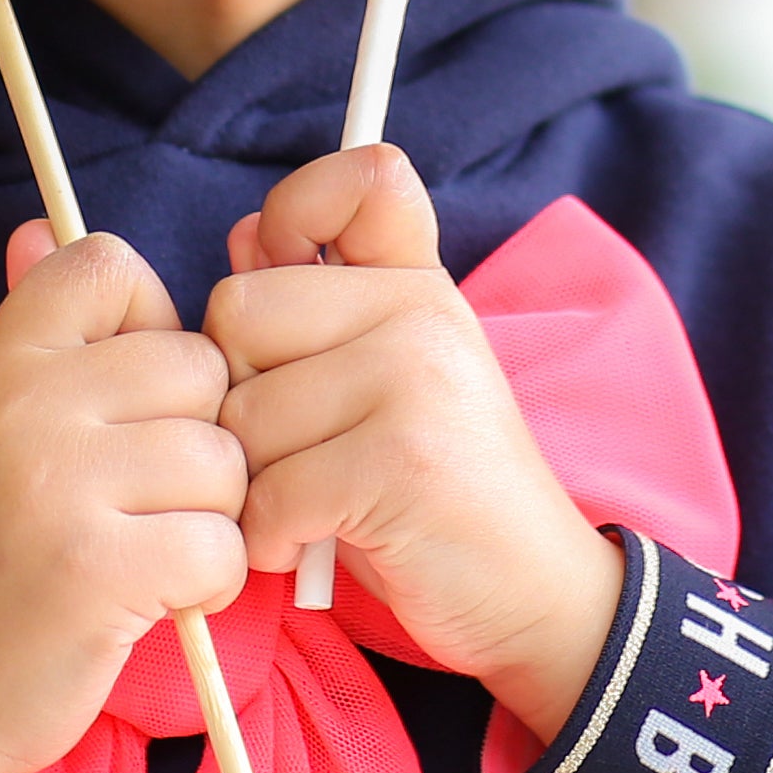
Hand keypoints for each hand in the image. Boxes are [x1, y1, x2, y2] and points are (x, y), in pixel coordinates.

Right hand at [0, 230, 245, 772]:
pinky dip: (208, 583)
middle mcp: (24, 402)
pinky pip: (220, 543)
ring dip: (207, 518)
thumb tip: (40, 223)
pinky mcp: (98, 567)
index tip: (122, 401)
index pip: (110, 266)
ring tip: (145, 549)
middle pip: (198, 366)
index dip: (148, 328)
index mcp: (1, 356)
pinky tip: (158, 598)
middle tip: (139, 499)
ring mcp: (57, 484)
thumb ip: (39, 326)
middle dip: (196, 441)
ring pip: (222, 460)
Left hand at [204, 147, 623, 741]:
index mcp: (420, 283)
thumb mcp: (385, 379)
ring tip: (311, 506)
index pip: (361, 177)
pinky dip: (272, 539)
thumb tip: (248, 235)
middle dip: (238, 394)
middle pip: (238, 313)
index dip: (296, 214)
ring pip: (242, 414)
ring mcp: (415, 382)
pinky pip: (269, 492)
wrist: (535, 596)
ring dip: (252, 483)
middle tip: (294, 446)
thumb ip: (315, 304)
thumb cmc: (432, 490)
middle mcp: (422, 313)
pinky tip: (313, 547)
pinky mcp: (401, 463)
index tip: (291, 286)